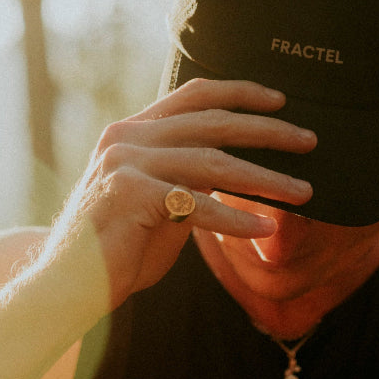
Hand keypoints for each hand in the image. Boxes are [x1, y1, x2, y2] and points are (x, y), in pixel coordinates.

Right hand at [44, 78, 316, 317]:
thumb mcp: (161, 207)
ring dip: (265, 179)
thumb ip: (191, 184)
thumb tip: (237, 180)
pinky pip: (196, 206)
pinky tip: (263, 228)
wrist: (69, 286)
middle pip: (213, 123)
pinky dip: (234, 220)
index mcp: (134, 132)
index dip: (240, 93)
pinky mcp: (129, 196)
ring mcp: (126, 164)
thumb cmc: (118, 252)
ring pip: (213, 163)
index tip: (280, 101)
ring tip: (303, 193)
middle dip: (268, 132)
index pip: (194, 96)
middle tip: (309, 141)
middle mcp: (128, 138)